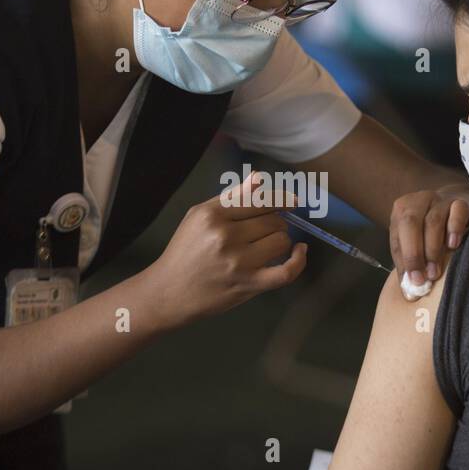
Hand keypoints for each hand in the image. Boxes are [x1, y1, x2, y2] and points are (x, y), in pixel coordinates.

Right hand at [145, 173, 307, 327]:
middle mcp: (225, 236)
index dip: (280, 199)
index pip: (259, 199)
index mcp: (212, 215)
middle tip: (262, 232)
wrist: (168, 292)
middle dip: (274, 223)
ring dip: (280, 241)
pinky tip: (299, 251)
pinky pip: (286, 271)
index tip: (291, 200)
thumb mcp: (199, 216)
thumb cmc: (185, 251)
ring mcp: (238, 262)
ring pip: (281, 240)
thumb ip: (231, 197)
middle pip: (273, 220)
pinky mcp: (248, 285)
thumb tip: (260, 177)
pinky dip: (298, 260)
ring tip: (265, 246)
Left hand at [388, 184, 468, 291]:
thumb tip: (410, 294)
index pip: (397, 238)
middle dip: (414, 254)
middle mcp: (418, 201)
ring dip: (433, 248)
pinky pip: (457, 211)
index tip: (412, 283)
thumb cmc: (434, 230)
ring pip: (433, 220)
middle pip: (410, 224)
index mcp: (401, 211)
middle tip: (423, 278)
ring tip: (436, 272)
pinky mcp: (461, 201)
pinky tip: (453, 245)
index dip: (403, 262)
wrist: (460, 205)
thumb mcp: (419, 243)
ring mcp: (440, 199)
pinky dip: (454, 228)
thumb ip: (412, 263)